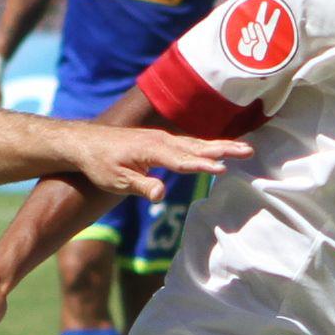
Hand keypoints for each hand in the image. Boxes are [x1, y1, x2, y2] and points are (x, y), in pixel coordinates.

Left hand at [51, 123, 246, 200]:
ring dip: (221, 145)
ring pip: (197, 143)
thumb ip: (141, 186)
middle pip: (198, 147)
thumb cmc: (99, 164)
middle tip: (249, 150)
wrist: (86, 143)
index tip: (224, 168)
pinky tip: (219, 148)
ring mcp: (162, 140)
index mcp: (152, 151)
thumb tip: (161, 194)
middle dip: (224, 149)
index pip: (183, 160)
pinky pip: (190, 143)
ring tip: (244, 148)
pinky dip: (208, 145)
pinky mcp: (161, 142)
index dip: (204, 165)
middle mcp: (161, 141)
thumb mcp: (116, 181)